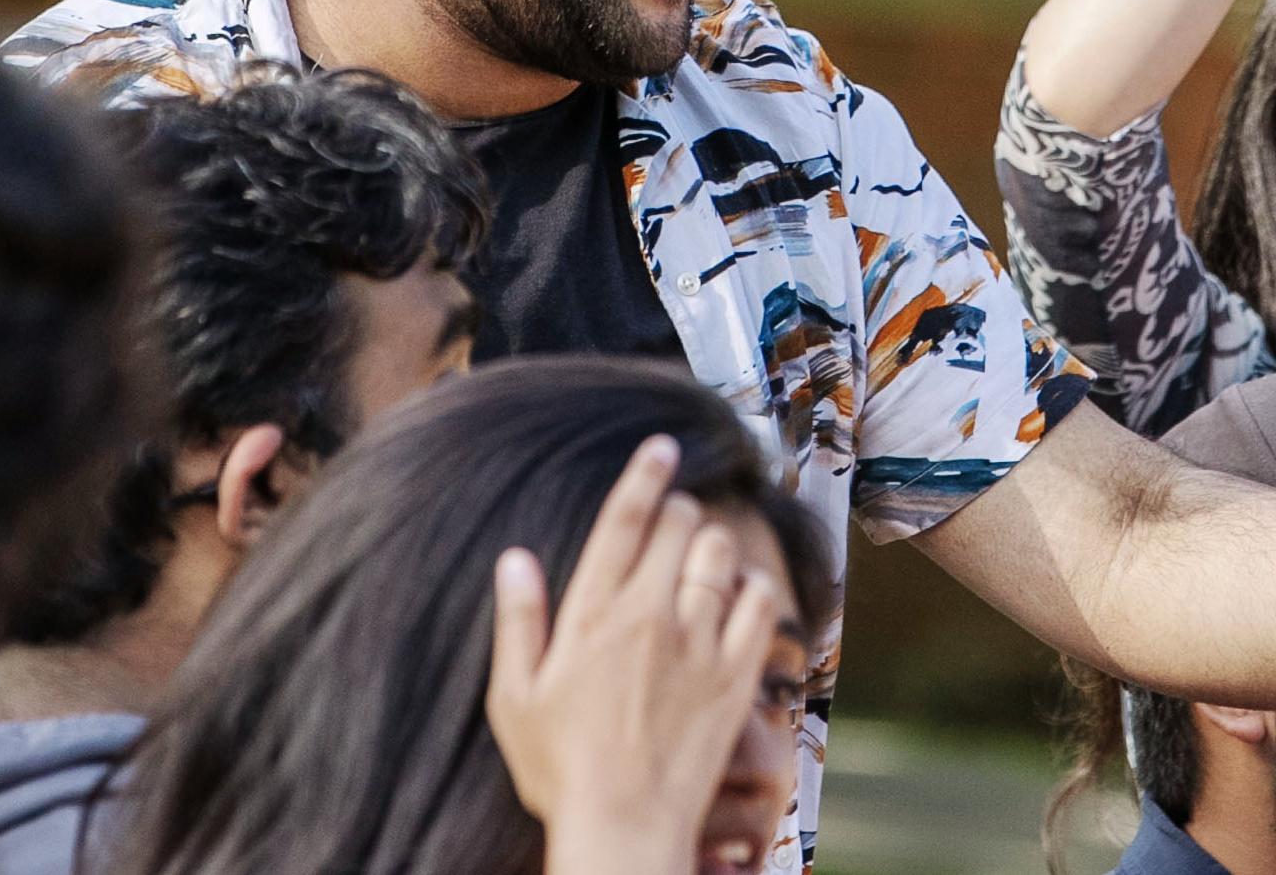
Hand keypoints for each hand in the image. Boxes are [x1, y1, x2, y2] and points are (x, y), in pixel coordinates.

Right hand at [486, 436, 788, 874]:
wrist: (623, 827)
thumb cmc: (562, 770)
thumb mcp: (516, 699)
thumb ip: (518, 623)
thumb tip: (514, 559)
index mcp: (593, 614)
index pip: (623, 520)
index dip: (644, 474)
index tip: (661, 447)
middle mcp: (648, 615)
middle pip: (677, 525)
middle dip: (678, 512)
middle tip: (675, 523)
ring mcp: (697, 642)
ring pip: (718, 554)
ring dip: (712, 545)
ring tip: (702, 559)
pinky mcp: (734, 674)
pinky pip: (761, 604)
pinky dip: (755, 586)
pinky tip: (743, 591)